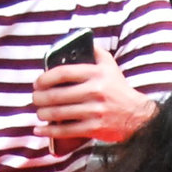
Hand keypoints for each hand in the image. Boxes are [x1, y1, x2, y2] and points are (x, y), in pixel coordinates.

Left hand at [33, 46, 156, 144]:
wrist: (136, 115)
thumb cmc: (118, 89)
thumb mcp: (110, 66)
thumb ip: (95, 52)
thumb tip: (79, 40)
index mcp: (96, 74)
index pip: (63, 73)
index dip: (45, 78)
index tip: (37, 83)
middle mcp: (95, 91)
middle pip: (57, 95)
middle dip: (40, 98)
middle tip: (35, 99)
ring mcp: (94, 111)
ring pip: (59, 113)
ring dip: (43, 113)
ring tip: (39, 112)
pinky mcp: (94, 128)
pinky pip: (66, 130)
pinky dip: (49, 131)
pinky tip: (40, 130)